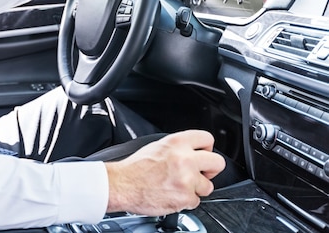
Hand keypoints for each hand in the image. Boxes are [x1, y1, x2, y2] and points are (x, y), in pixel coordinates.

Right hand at [104, 130, 225, 215]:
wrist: (122, 185)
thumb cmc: (135, 168)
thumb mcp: (156, 146)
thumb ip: (177, 147)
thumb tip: (192, 151)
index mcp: (177, 142)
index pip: (208, 139)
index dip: (207, 148)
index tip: (203, 154)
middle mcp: (184, 158)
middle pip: (218, 162)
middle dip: (210, 170)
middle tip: (200, 173)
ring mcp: (187, 179)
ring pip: (208, 186)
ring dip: (196, 188)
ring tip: (178, 186)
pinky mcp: (185, 197)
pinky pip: (195, 201)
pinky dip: (185, 201)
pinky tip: (172, 194)